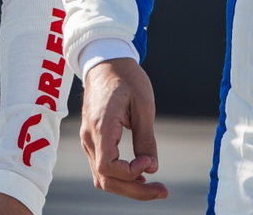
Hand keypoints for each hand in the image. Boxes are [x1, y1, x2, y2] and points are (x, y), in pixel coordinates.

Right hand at [80, 58, 166, 200]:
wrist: (105, 61)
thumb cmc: (126, 78)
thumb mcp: (143, 105)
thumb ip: (146, 138)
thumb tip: (152, 168)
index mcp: (101, 127)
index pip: (108, 167)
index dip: (131, 172)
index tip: (150, 161)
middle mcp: (90, 137)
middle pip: (105, 179)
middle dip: (134, 191)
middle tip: (163, 191)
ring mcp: (88, 139)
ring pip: (103, 177)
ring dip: (128, 187)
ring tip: (154, 187)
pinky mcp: (93, 139)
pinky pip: (102, 166)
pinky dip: (121, 176)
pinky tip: (140, 174)